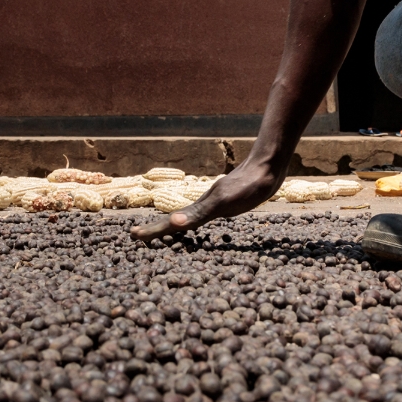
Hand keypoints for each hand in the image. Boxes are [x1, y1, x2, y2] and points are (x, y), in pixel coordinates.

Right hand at [130, 160, 284, 242]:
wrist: (267, 166)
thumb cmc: (249, 185)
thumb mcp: (224, 202)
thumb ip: (200, 212)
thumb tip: (174, 222)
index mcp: (201, 208)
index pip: (172, 223)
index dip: (154, 230)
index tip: (133, 235)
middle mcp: (205, 204)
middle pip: (176, 219)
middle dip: (158, 228)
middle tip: (137, 235)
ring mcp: (216, 201)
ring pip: (190, 216)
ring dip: (174, 225)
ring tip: (162, 230)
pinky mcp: (229, 200)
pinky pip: (206, 214)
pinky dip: (195, 220)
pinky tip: (198, 220)